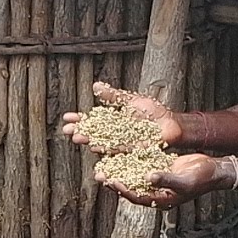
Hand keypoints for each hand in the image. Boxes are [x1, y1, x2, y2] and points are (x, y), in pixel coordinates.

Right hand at [62, 82, 183, 152]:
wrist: (171, 123)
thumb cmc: (153, 112)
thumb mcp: (130, 100)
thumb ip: (113, 96)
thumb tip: (95, 86)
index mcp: (113, 123)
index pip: (92, 121)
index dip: (79, 120)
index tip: (66, 118)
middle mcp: (115, 135)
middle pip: (94, 134)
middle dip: (80, 131)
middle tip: (67, 130)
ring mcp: (123, 144)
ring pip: (102, 143)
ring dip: (89, 140)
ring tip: (78, 138)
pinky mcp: (132, 152)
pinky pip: (117, 151)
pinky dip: (106, 149)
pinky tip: (96, 147)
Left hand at [96, 153, 225, 207]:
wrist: (214, 170)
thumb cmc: (202, 179)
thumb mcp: (184, 181)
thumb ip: (166, 179)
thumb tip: (149, 177)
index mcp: (161, 199)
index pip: (137, 196)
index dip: (123, 189)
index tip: (110, 181)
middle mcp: (155, 191)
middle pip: (130, 186)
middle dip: (114, 180)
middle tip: (98, 174)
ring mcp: (156, 180)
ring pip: (133, 176)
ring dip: (119, 170)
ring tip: (104, 164)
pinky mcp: (158, 168)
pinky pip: (141, 165)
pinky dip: (130, 161)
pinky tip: (119, 153)